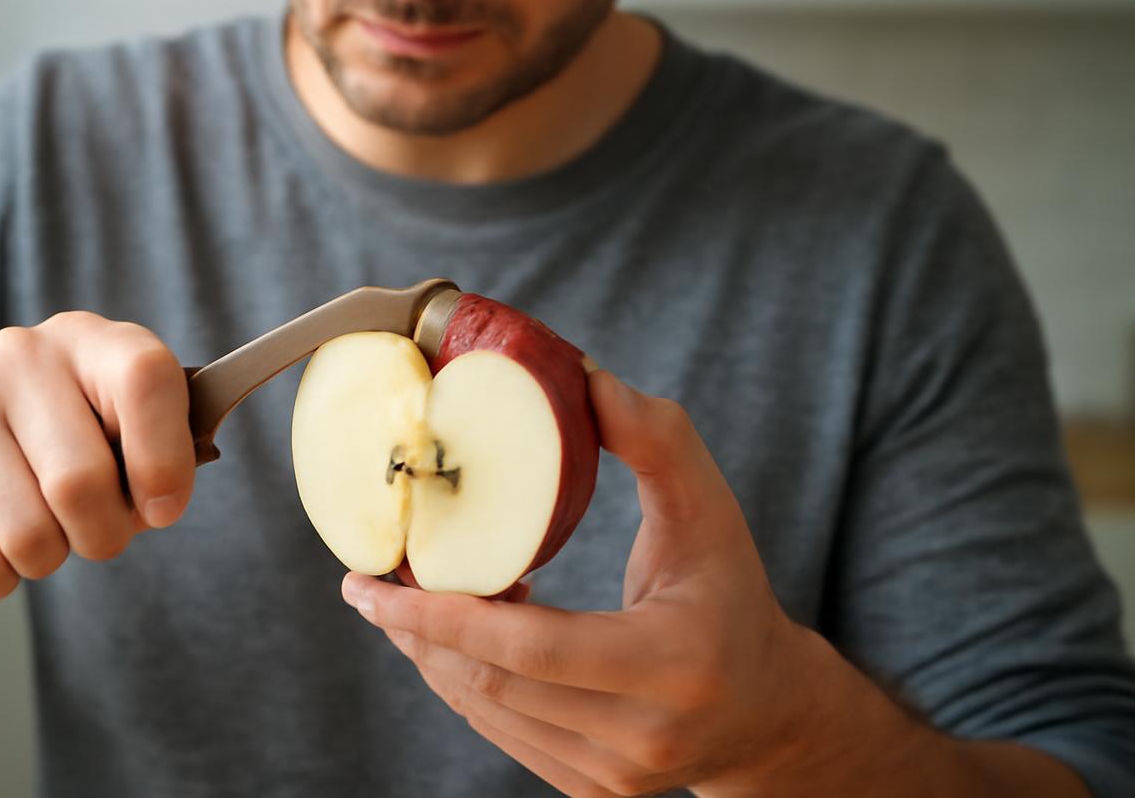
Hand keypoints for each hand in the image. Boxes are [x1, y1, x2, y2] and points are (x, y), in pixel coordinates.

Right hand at [0, 312, 195, 598]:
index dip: (165, 457)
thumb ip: (158, 458)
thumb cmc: (60, 454)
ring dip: (48, 559)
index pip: (145, 377)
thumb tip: (159, 501)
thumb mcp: (120, 439)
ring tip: (36, 529)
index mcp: (86, 341)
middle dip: (104, 534)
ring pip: (29, 536)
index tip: (164, 507)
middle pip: (82, 481)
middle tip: (95, 531)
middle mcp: (17, 356)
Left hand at [341, 369, 807, 796]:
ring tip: (406, 597)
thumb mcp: (711, 510)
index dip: (445, 617)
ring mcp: (614, 778)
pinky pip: (500, 733)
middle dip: (417, 631)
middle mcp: (644, 737)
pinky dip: (463, 680)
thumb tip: (585, 377)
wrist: (765, 709)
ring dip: (433, 653)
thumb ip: (659, 440)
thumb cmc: (732, 593)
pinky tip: (455, 634)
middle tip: (368, 583)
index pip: (533, 650)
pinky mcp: (591, 792)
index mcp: (675, 665)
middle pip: (494, 684)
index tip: (374, 585)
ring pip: (487, 713)